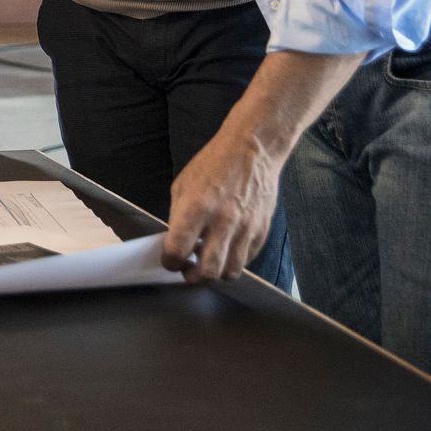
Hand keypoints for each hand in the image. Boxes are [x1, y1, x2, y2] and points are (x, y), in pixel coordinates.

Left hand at [163, 127, 285, 283]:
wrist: (251, 152)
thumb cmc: (213, 165)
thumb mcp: (182, 185)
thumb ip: (178, 216)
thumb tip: (175, 242)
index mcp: (196, 207)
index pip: (178, 250)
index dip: (169, 261)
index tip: (169, 260)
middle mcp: (222, 221)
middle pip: (208, 271)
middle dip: (193, 278)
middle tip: (188, 271)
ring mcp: (245, 228)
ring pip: (231, 271)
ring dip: (216, 272)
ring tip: (207, 262)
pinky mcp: (261, 231)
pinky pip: (246, 260)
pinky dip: (234, 261)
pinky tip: (225, 249)